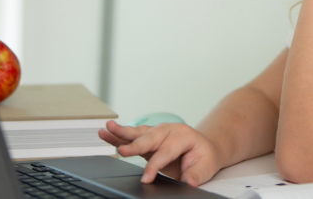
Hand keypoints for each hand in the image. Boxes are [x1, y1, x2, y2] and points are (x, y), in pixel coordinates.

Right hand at [98, 120, 223, 186]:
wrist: (205, 148)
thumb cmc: (204, 157)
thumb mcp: (206, 167)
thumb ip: (195, 175)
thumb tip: (188, 183)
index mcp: (183, 135)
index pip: (166, 152)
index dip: (155, 166)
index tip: (146, 179)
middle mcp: (168, 130)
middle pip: (150, 138)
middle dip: (135, 146)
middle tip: (122, 152)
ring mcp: (158, 131)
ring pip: (138, 133)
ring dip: (122, 132)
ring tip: (107, 129)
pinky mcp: (149, 137)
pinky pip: (132, 136)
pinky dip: (119, 135)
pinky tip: (106, 133)